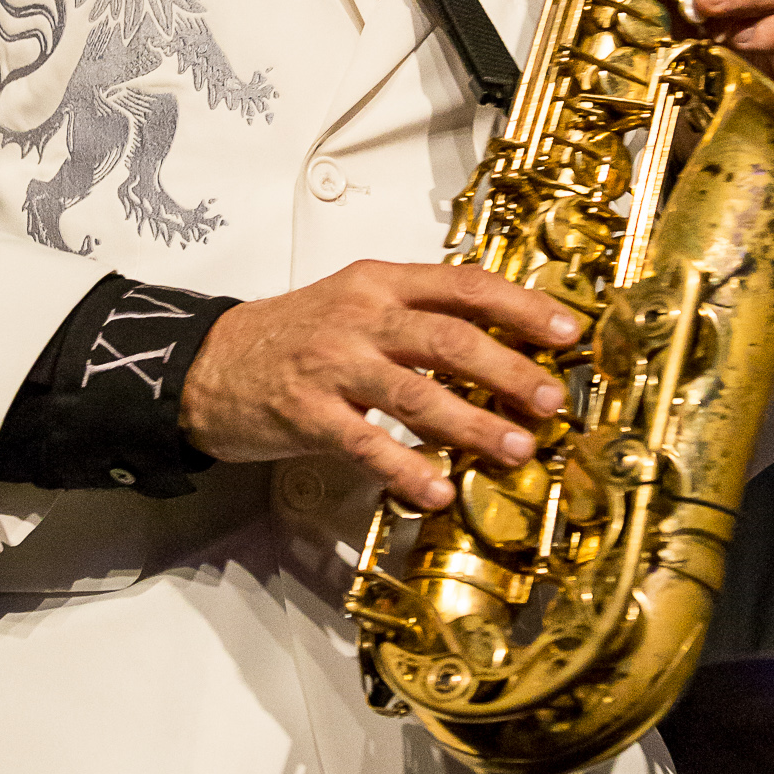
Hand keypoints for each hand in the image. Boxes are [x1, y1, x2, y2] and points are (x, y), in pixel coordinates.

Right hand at [178, 260, 582, 510]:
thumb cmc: (292, 336)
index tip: (567, 331)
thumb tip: (502, 345)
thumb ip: (418, 316)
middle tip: (550, 399)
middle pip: (449, 337)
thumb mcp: (356, 304)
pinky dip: (406, 468)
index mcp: (379, 283)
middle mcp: (360, 317)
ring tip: (514, 448)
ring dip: (472, 423)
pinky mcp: (307, 414)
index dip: (521, 307)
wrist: (206, 364)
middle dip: (508, 369)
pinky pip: (366, 444)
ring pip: (415, 391)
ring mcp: (332, 366)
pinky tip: (438, 491)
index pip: (464, 285)